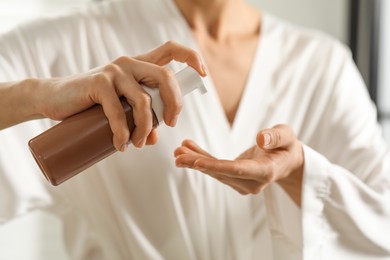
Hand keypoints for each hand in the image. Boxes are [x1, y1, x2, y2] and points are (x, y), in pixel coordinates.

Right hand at [34, 41, 205, 150]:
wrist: (54, 99)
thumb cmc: (93, 104)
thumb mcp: (122, 110)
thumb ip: (140, 118)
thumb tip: (155, 139)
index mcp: (139, 65)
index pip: (170, 51)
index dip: (191, 58)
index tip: (202, 74)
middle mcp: (130, 63)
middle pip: (166, 78)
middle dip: (174, 105)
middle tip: (169, 126)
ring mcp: (114, 71)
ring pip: (144, 101)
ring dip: (146, 129)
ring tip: (139, 145)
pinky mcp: (98, 83)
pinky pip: (119, 112)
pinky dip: (123, 133)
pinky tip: (121, 145)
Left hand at [174, 125, 303, 205]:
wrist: (287, 161)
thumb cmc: (287, 146)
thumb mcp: (288, 136)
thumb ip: (276, 137)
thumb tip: (261, 139)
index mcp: (265, 171)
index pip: (237, 170)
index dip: (215, 167)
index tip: (196, 163)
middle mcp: (252, 182)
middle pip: (221, 173)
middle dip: (198, 163)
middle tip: (178, 154)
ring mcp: (243, 183)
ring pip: (215, 172)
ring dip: (196, 161)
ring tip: (179, 151)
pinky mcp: (236, 178)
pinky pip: (216, 169)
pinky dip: (202, 160)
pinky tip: (189, 150)